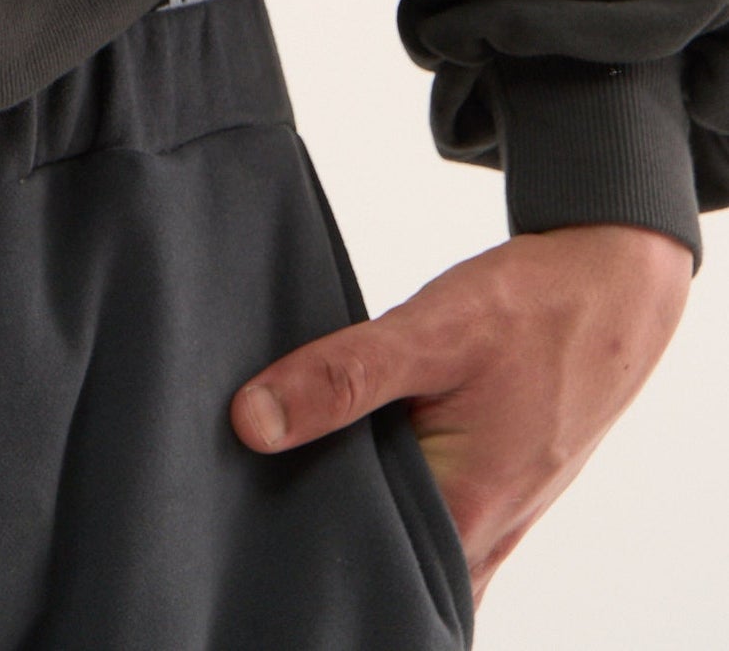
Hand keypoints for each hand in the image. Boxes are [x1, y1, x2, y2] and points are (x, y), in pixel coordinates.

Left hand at [232, 223, 690, 597]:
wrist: (612, 292)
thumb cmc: (533, 312)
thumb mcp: (429, 332)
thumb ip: (342, 378)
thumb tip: (252, 422)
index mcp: (463, 516)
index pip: (361, 569)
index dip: (301, 546)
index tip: (248, 504)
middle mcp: (480, 539)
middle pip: (378, 566)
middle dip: (319, 530)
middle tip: (258, 478)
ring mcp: (491, 523)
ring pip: (402, 546)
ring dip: (353, 508)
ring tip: (293, 457)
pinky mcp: (491, 496)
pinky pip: (427, 521)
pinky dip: (385, 493)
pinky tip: (345, 448)